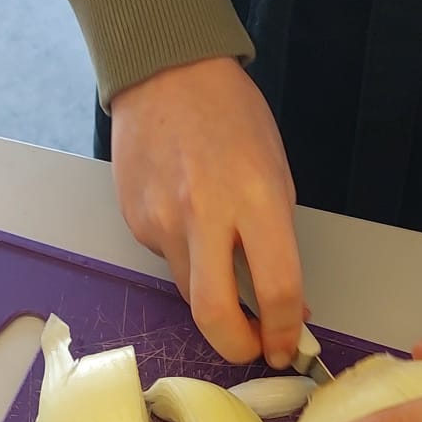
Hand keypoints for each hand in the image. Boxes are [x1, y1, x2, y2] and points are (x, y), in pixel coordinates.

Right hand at [110, 57, 304, 367]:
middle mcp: (204, 215)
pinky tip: (190, 220)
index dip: (284, 332)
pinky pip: (167, 261)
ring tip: (226, 272)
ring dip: (213, 301)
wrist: (166, 72)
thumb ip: (278, 241)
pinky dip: (187, 259)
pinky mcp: (135, 223)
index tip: (286, 345)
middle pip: (214, 314)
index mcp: (255, 199)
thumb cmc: (232, 117)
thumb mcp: (275, 174)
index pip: (277, 288)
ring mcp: (162, 221)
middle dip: (237, 347)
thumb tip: (286, 303)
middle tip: (252, 349)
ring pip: (188, 293)